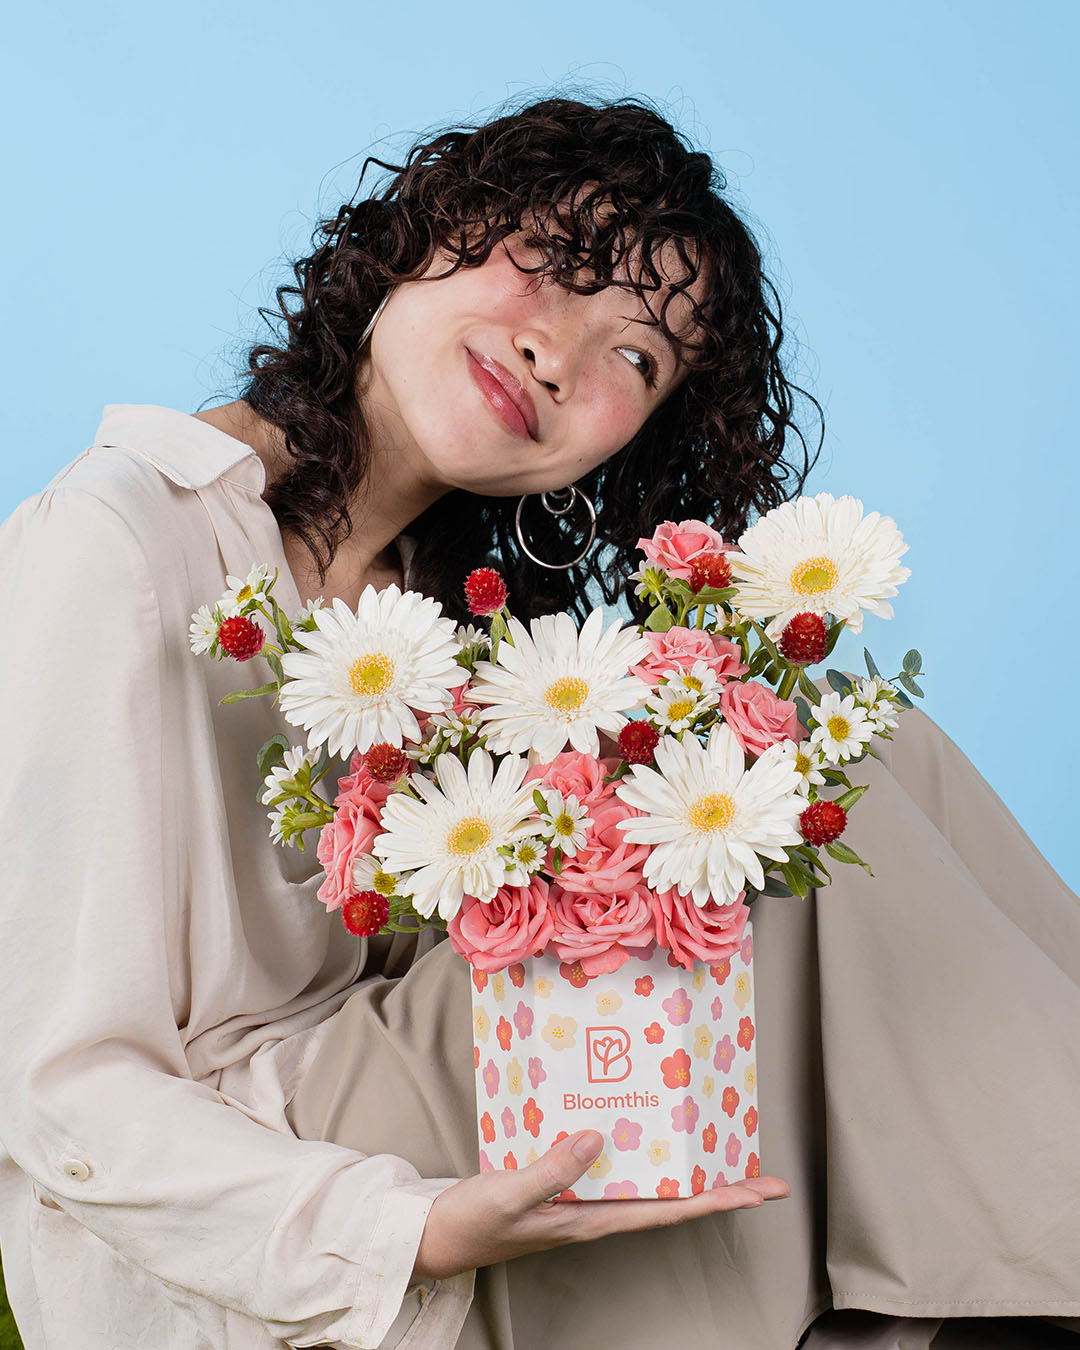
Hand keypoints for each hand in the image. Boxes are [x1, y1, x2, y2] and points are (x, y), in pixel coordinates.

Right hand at [412, 1128, 789, 1280]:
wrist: (438, 1235)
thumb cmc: (473, 1222)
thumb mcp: (512, 1194)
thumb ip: (554, 1168)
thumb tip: (598, 1137)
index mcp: (592, 1219)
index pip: (668, 1209)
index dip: (715, 1198)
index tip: (756, 1192)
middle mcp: (596, 1210)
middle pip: (671, 1199)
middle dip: (719, 1188)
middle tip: (764, 1177)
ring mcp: (582, 1200)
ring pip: (647, 1184)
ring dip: (686, 1171)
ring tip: (720, 1153)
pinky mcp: (565, 1185)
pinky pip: (614, 1168)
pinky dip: (639, 1152)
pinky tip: (643, 1133)